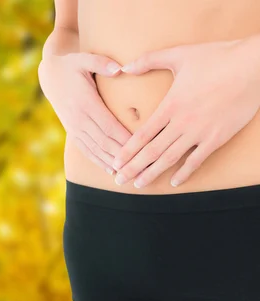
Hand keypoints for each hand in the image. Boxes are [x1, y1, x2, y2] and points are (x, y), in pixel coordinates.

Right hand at [38, 52, 131, 174]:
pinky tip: (112, 170)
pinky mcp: (72, 131)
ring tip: (129, 174)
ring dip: (112, 163)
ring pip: (96, 149)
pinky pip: (86, 150)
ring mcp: (74, 127)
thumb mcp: (83, 58)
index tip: (141, 148)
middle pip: (104, 142)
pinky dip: (99, 161)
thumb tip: (120, 69)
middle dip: (122, 156)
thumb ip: (102, 62)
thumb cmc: (71, 65)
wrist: (49, 75)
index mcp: (85, 102)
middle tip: (141, 166)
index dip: (125, 139)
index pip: (109, 125)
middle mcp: (79, 119)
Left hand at [112, 38, 259, 187]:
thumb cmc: (216, 57)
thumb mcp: (178, 54)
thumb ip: (148, 61)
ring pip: (170, 158)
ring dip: (152, 173)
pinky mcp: (218, 137)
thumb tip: (124, 68)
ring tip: (139, 184)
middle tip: (119, 180)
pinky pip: (197, 160)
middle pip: (151, 151)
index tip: (115, 162)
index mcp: (170, 105)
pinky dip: (185, 172)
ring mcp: (200, 132)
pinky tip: (174, 182)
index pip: (142, 134)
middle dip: (133, 168)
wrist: (253, 65)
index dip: (127, 151)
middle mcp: (182, 122)